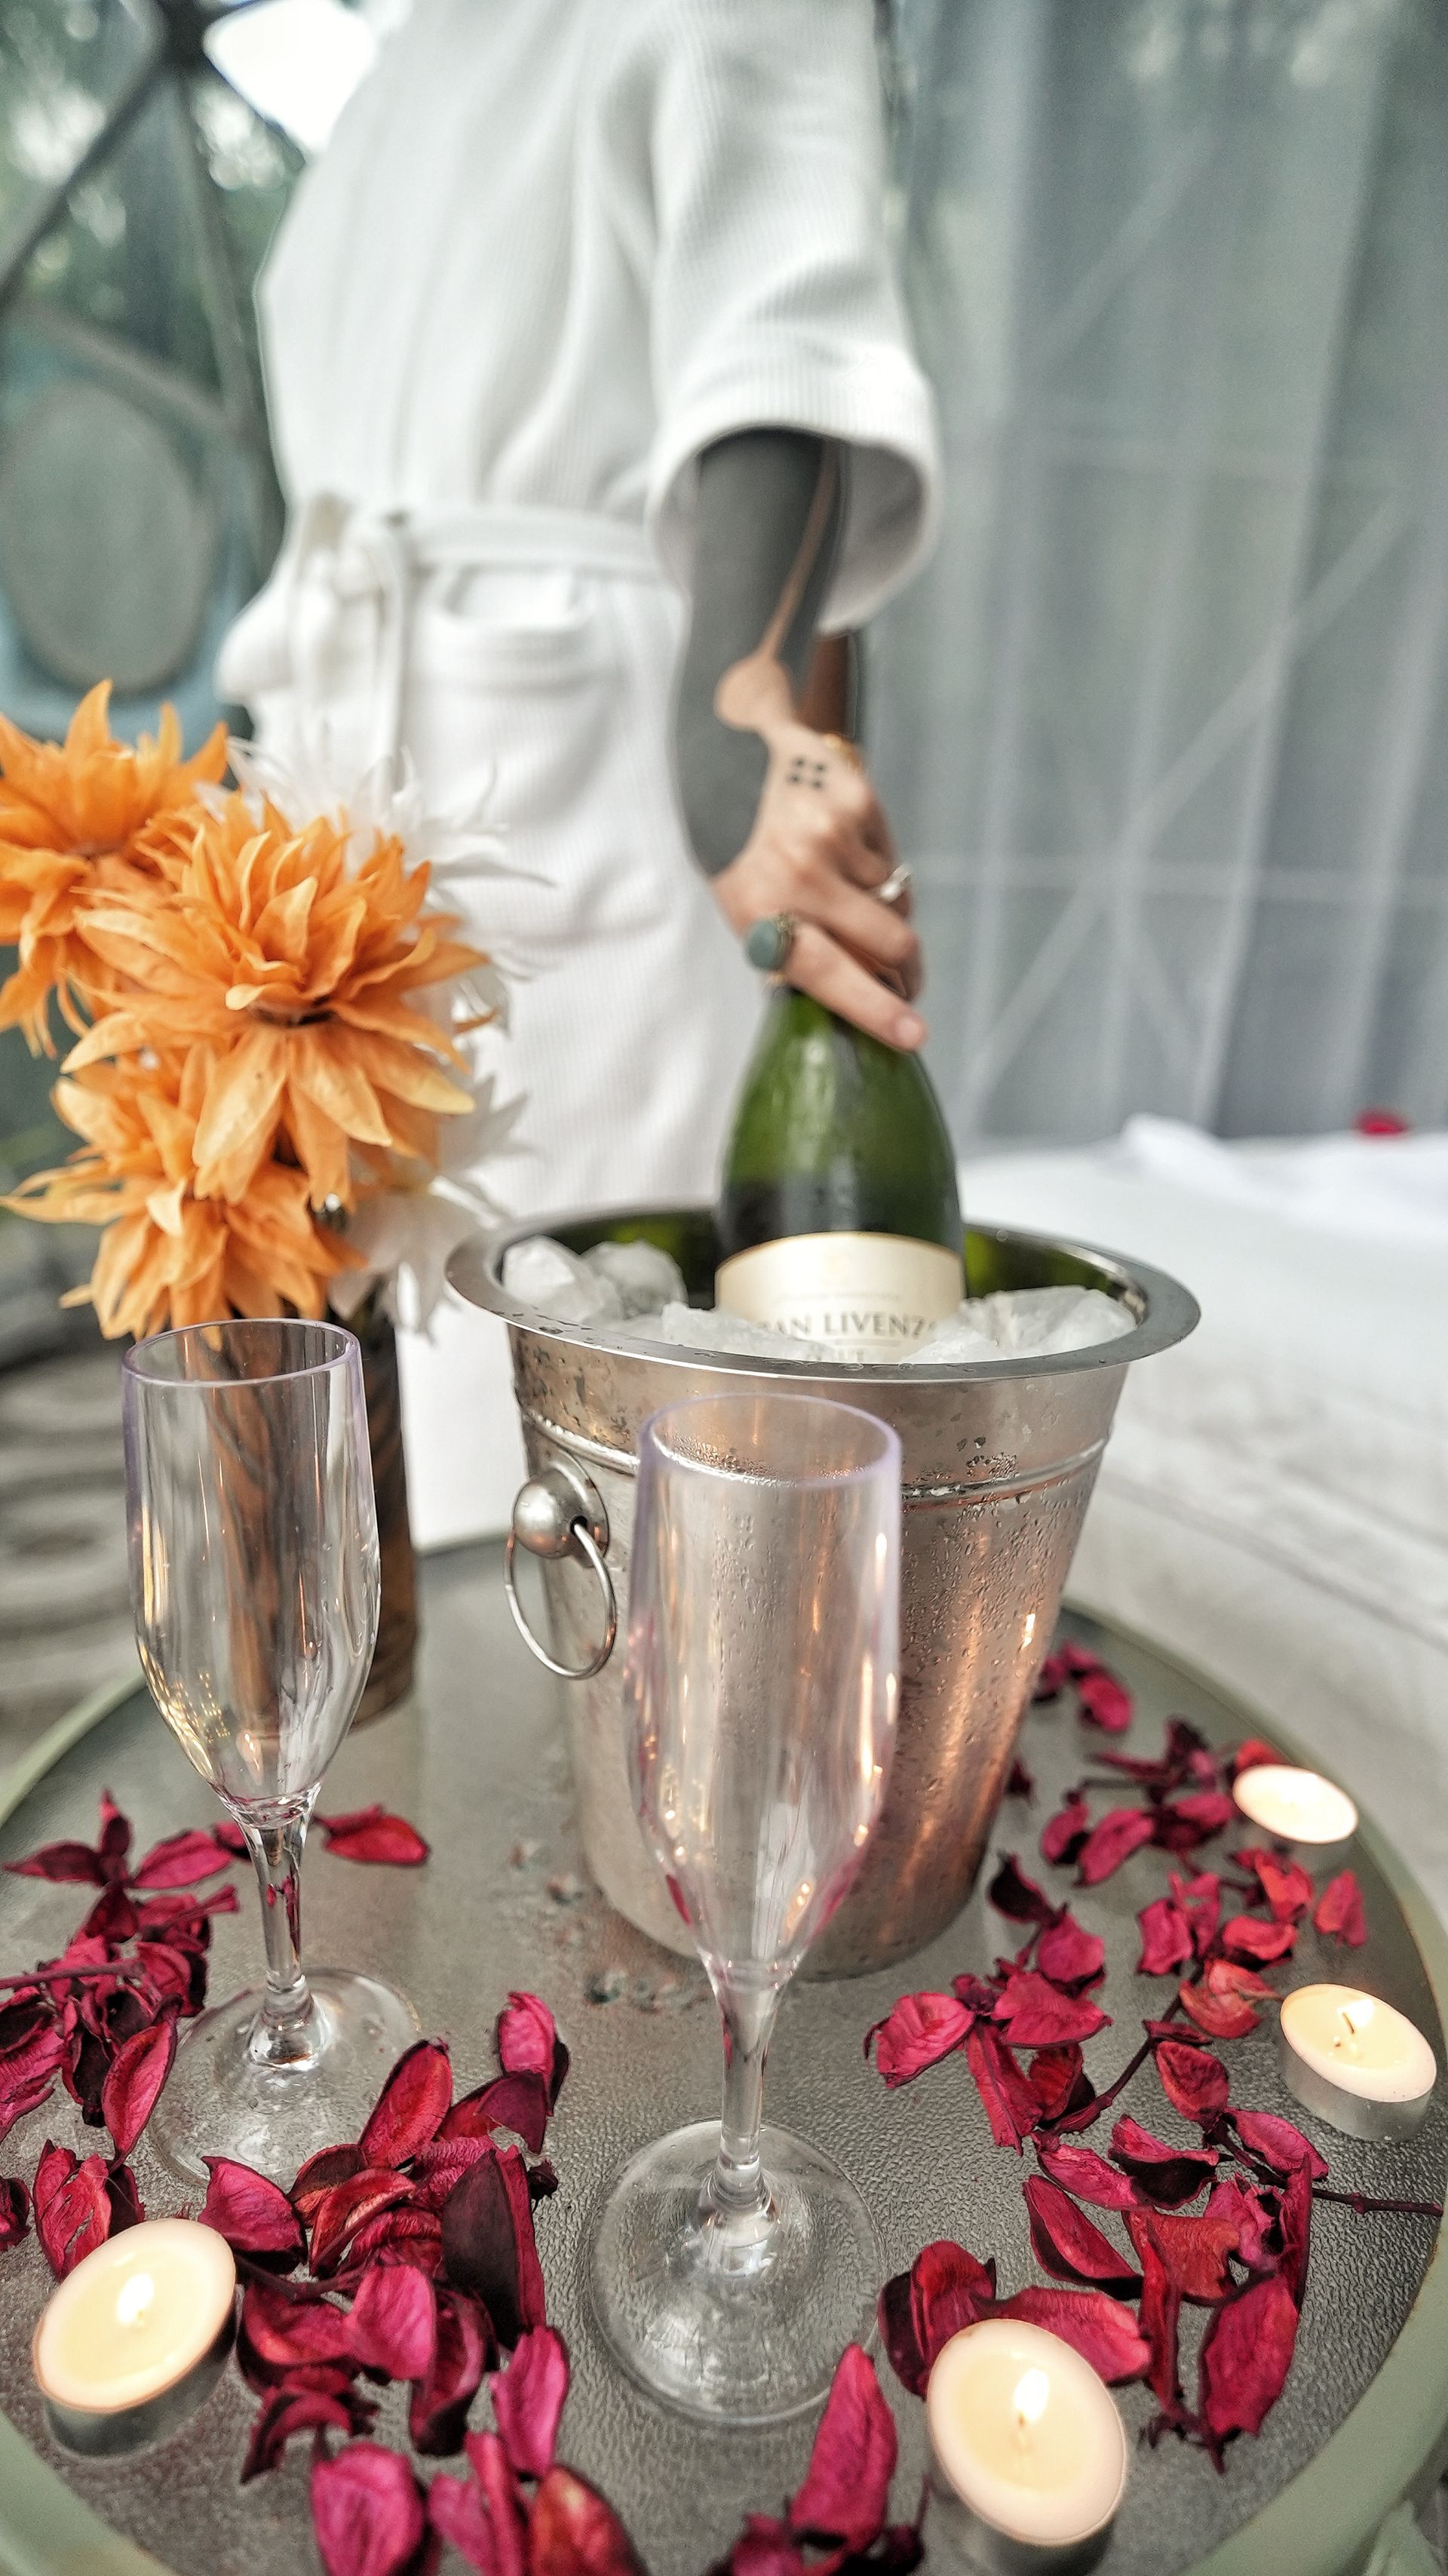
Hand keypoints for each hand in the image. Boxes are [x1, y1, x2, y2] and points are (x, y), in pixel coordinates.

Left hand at [709, 725, 925, 1049]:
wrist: (729, 758)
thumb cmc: (739, 852)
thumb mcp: (747, 910)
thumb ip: (794, 953)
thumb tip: (858, 999)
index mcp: (762, 914)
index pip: (828, 973)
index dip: (875, 1009)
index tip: (914, 1035)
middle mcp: (799, 876)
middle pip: (890, 942)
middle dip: (908, 969)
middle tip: (908, 981)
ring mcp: (832, 837)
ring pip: (897, 902)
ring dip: (884, 908)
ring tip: (843, 885)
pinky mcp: (858, 804)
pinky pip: (893, 860)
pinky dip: (876, 864)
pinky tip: (843, 845)